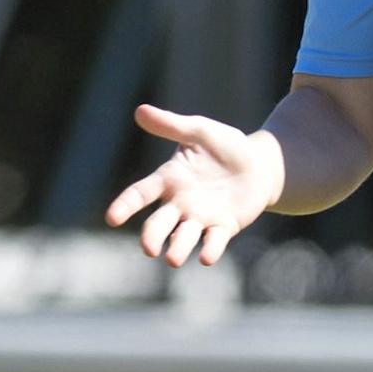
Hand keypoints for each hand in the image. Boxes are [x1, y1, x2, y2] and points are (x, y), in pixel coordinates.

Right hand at [104, 103, 282, 266]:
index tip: (112, 219)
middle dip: (152, 237)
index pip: (140, 194)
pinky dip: (210, 249)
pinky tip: (206, 258)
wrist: (260, 163)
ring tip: (172, 260)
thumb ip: (172, 125)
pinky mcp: (224, 226)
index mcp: (168, 179)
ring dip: (178, 249)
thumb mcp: (199, 130)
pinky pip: (214, 241)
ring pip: (184, 237)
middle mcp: (180, 203)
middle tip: (149, 249)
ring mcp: (201, 217)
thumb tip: (140, 111)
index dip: (125, 206)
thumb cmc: (225, 145)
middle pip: (159, 224)